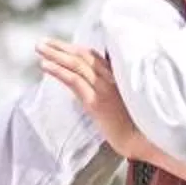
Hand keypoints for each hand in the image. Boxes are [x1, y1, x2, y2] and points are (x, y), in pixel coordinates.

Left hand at [41, 40, 142, 154]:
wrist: (145, 142)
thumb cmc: (137, 128)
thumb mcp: (124, 106)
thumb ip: (108, 95)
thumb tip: (88, 94)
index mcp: (119, 78)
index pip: (95, 57)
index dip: (76, 49)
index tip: (60, 46)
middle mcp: (112, 79)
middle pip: (83, 56)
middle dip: (61, 47)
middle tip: (43, 42)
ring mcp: (105, 89)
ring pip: (77, 65)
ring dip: (55, 54)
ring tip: (39, 48)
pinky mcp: (97, 102)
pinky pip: (74, 81)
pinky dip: (58, 71)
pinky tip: (45, 65)